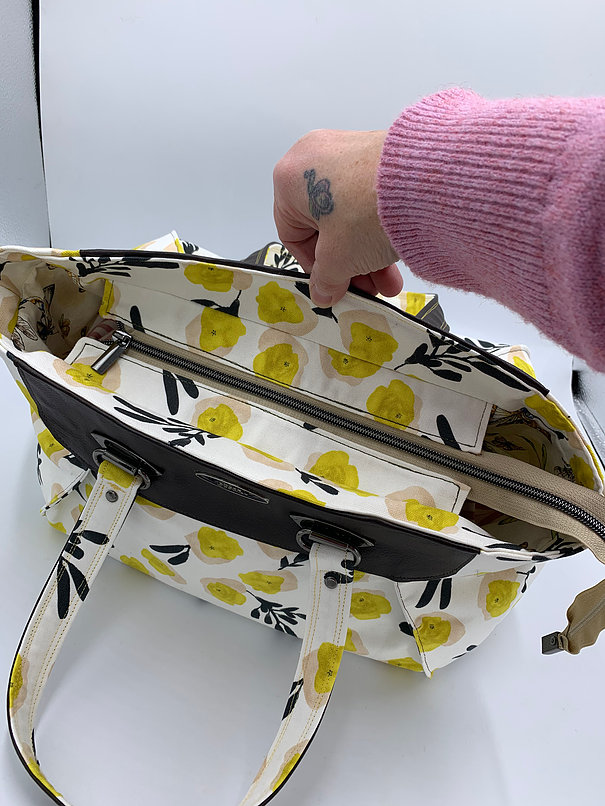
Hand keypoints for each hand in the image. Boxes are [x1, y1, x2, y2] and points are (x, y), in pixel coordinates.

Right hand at [273, 129, 402, 306]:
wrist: (423, 180)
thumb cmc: (368, 209)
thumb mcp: (338, 258)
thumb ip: (325, 278)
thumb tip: (324, 290)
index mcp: (288, 177)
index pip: (293, 235)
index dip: (315, 268)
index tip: (334, 285)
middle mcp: (314, 157)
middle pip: (324, 227)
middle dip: (347, 263)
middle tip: (365, 286)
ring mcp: (348, 151)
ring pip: (349, 216)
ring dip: (366, 252)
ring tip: (387, 279)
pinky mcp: (376, 153)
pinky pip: (367, 199)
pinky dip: (377, 228)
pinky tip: (395, 254)